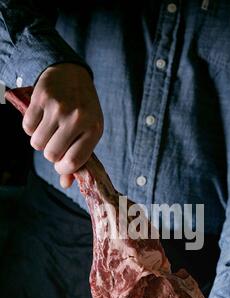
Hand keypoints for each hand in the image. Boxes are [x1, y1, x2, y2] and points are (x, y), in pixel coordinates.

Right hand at [22, 63, 102, 187]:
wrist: (72, 74)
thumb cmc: (83, 110)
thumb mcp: (88, 132)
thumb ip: (78, 158)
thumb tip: (65, 184)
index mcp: (94, 129)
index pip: (73, 162)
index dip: (63, 168)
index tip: (61, 164)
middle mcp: (77, 118)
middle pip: (51, 155)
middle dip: (50, 153)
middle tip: (56, 142)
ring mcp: (58, 107)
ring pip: (36, 144)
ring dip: (40, 141)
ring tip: (49, 129)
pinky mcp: (41, 98)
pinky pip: (27, 128)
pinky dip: (31, 127)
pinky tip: (41, 118)